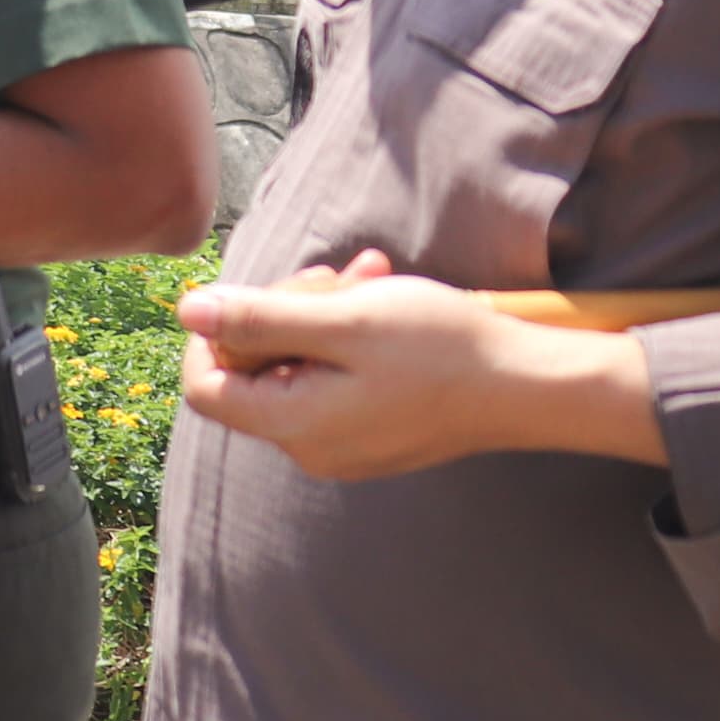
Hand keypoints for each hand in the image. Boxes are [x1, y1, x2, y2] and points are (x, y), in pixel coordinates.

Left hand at [178, 249, 666, 477]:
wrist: (532, 386)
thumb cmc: (442, 350)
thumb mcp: (343, 320)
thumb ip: (259, 318)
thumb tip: (187, 310)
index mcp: (293, 426)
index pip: (204, 385)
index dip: (214, 334)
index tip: (258, 295)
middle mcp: (312, 447)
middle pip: (254, 371)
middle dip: (284, 310)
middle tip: (334, 273)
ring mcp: (347, 444)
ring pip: (301, 365)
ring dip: (325, 311)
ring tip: (372, 273)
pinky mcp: (378, 432)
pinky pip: (338, 379)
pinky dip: (352, 334)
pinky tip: (385, 294)